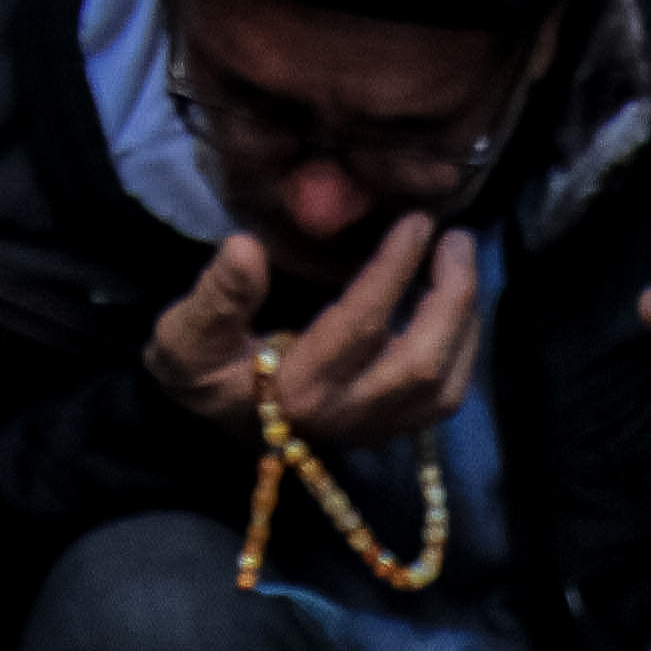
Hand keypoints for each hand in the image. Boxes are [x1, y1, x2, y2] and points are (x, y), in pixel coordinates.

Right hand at [147, 218, 485, 448]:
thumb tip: (246, 247)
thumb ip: (213, 298)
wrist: (215, 420)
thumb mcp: (185, 336)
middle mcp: (347, 415)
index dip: (394, 271)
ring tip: (461, 262)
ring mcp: (375, 428)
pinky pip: (445, 397)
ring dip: (465, 323)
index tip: (416, 222)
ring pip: (445, 387)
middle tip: (457, 239)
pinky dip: (463, 347)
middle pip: (423, 366)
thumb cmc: (203, 370)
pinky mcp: (390, 429)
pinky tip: (457, 302)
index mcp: (298, 390)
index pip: (361, 327)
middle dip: (452, 299)